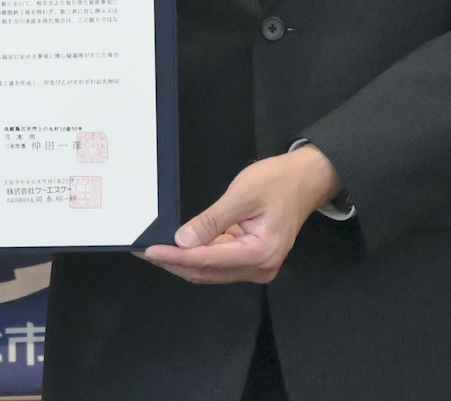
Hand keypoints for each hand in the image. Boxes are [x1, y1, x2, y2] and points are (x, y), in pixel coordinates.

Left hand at [139, 146, 341, 284]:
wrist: (307, 179)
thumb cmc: (277, 182)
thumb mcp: (242, 195)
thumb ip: (212, 220)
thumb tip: (182, 240)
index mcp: (259, 254)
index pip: (207, 261)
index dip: (175, 257)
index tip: (149, 250)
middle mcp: (258, 268)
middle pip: (206, 271)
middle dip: (173, 262)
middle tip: (142, 250)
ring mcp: (256, 266)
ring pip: (210, 270)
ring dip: (182, 260)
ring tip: (155, 248)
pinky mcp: (252, 258)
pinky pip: (219, 261)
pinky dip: (197, 254)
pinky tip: (178, 245)